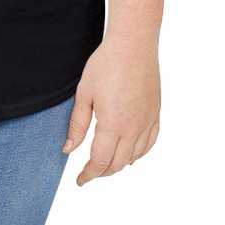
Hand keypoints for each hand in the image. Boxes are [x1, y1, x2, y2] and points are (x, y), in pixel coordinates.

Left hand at [61, 36, 160, 185]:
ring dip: (119, 164)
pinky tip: (130, 153)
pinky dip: (139, 153)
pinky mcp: (155, 113)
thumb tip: (68, 150)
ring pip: (134, 156)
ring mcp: (147, 122)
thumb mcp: (84, 94)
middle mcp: (133, 128)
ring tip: (105, 164)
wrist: (133, 44)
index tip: (80, 180)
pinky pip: (150, 143)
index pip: (100, 162)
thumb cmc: (105, 65)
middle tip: (89, 173)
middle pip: (118, 164)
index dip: (89, 174)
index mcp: (113, 125)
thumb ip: (77, 125)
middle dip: (102, 172)